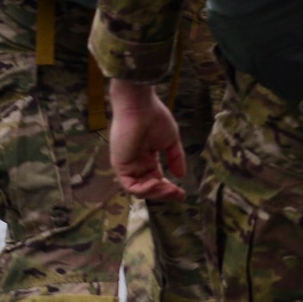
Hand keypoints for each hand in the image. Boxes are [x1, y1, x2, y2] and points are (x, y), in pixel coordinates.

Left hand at [108, 79, 185, 201]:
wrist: (140, 107)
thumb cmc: (155, 118)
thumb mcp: (170, 141)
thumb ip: (175, 158)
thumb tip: (181, 175)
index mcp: (147, 159)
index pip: (157, 179)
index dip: (169, 188)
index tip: (183, 193)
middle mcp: (137, 165)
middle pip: (149, 188)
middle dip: (164, 194)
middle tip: (179, 195)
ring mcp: (128, 167)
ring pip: (140, 190)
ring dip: (156, 193)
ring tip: (171, 190)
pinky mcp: (120, 166)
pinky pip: (130, 185)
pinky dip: (144, 189)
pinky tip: (157, 183)